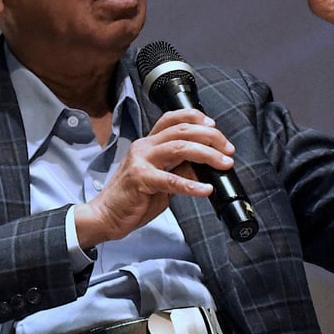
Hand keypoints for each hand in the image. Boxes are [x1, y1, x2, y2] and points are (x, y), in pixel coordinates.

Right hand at [74, 109, 234, 247]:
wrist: (106, 216)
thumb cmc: (132, 199)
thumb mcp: (161, 181)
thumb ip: (179, 170)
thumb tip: (205, 166)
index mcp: (148, 144)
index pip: (172, 119)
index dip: (195, 117)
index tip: (215, 127)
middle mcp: (144, 147)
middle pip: (182, 130)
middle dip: (210, 137)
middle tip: (228, 149)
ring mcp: (141, 161)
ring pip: (179, 147)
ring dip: (206, 154)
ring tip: (224, 163)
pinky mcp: (141, 179)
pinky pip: (171, 180)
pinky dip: (192, 185)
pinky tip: (206, 190)